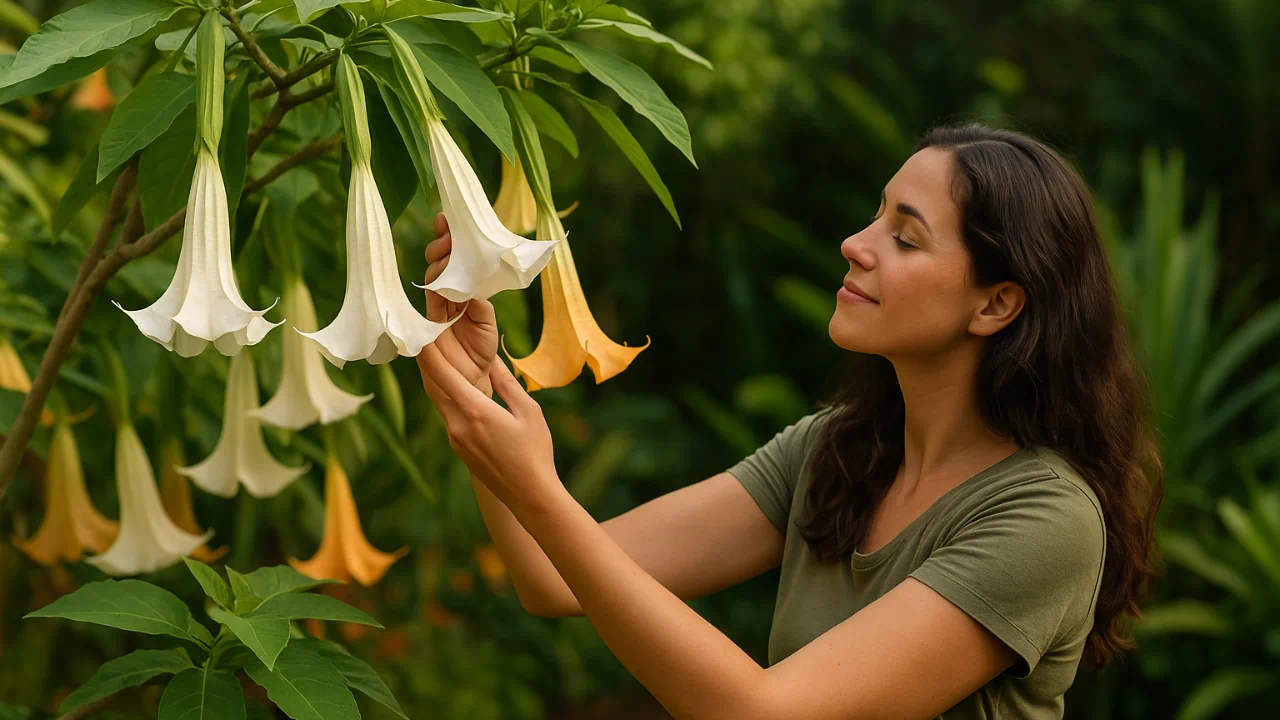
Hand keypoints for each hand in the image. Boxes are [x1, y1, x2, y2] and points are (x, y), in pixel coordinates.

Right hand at [417, 212, 498, 394]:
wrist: (472, 380)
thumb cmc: (482, 351)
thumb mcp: (487, 324)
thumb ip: (480, 305)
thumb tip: (473, 287)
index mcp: (465, 292)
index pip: (456, 261)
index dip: (452, 241)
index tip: (448, 220)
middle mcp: (448, 296)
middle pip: (440, 264)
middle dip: (442, 245)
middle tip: (447, 232)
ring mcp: (436, 308)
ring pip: (433, 277)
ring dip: (438, 262)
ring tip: (445, 248)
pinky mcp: (428, 323)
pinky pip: (429, 300)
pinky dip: (433, 285)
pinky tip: (437, 274)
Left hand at [417, 343, 563, 514]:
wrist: (529, 494)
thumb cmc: (535, 451)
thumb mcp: (528, 411)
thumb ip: (507, 383)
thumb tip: (493, 358)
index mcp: (475, 411)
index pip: (442, 374)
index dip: (429, 350)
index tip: (420, 329)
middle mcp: (457, 424)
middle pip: (432, 386)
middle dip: (428, 360)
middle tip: (423, 335)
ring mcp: (455, 438)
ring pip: (439, 401)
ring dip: (437, 379)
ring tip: (438, 357)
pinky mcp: (459, 448)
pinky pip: (448, 415)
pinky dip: (448, 397)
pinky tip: (456, 388)